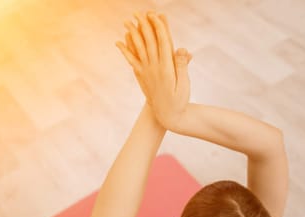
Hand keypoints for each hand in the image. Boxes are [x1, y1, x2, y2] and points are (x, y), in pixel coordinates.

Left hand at [116, 11, 192, 130]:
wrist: (168, 117)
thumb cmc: (180, 100)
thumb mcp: (185, 84)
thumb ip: (182, 66)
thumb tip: (183, 49)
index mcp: (166, 68)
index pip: (162, 42)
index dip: (158, 27)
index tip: (155, 15)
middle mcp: (154, 68)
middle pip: (148, 42)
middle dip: (144, 25)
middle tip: (140, 12)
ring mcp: (146, 72)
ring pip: (138, 49)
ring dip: (132, 34)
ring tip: (127, 21)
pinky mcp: (141, 76)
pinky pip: (132, 60)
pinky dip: (125, 50)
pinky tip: (119, 41)